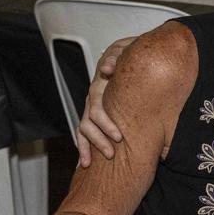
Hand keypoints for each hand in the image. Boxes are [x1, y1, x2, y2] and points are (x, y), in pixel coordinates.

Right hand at [76, 37, 134, 166]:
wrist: (127, 54)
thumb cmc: (130, 56)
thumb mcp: (126, 51)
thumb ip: (117, 58)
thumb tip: (107, 69)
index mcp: (101, 85)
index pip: (97, 107)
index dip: (106, 123)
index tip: (118, 136)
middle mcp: (93, 96)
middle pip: (90, 121)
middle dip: (100, 139)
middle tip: (113, 152)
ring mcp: (91, 105)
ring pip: (84, 129)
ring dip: (89, 145)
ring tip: (92, 162)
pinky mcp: (92, 113)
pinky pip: (83, 132)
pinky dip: (83, 147)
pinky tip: (84, 162)